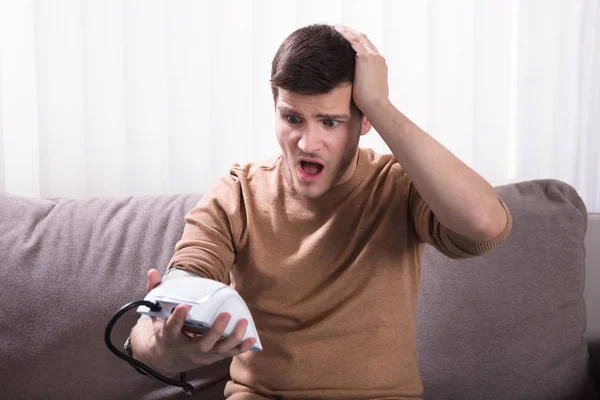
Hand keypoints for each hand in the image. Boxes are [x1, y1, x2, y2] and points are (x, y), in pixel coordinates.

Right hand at [130, 268, 255, 376]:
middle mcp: (186, 348)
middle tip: (225, 315)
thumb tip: (153, 271)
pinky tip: (251, 339)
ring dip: (232, 338)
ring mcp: (201, 355)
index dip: (177, 318)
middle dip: (215, 331)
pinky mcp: (212, 357)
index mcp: (169, 336)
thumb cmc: (164, 330)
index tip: (184, 306)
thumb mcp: (156, 314)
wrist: (166, 358)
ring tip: (243, 322)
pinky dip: (240, 348)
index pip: (171, 328)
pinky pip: (228, 354)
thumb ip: (155, 292)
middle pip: (201, 343)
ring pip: (218, 350)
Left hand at [334, 25, 389, 116]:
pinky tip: (337, 31)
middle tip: (340, 29)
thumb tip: (357, 90)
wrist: (376, 105)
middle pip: (364, 39)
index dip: (357, 42)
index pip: (368, 48)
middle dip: (352, 33)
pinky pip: (354, 41)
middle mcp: (378, 58)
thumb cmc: (371, 104)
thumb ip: (364, 85)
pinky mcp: (366, 58)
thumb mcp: (369, 92)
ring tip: (336, 28)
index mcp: (380, 65)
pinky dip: (346, 34)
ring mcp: (373, 57)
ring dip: (347, 31)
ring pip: (359, 37)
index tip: (347, 39)